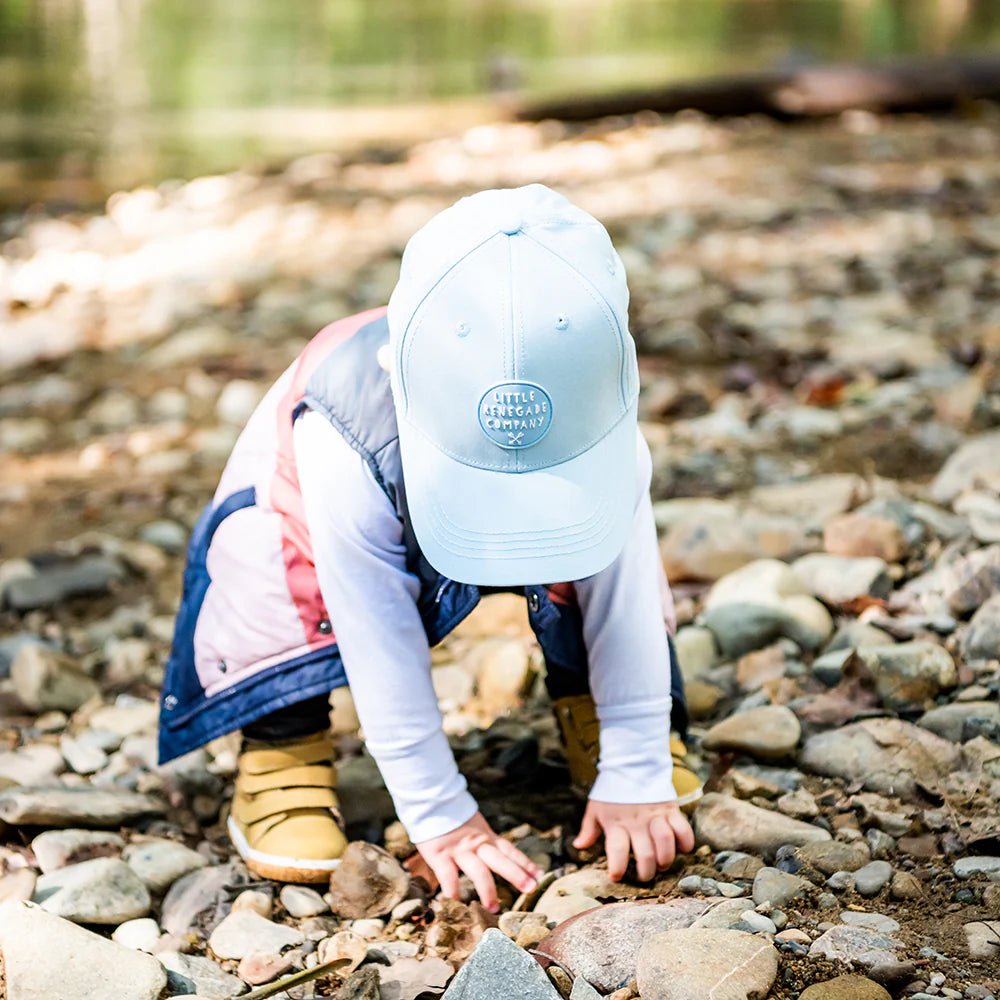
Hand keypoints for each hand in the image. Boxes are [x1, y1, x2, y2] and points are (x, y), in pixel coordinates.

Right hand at [416, 811, 543, 911]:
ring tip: (494, 907)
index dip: (525, 863)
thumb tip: (499, 855)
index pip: (509, 850)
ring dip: (487, 890)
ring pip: (477, 870)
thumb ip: (484, 841)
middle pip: (500, 859)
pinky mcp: (439, 854)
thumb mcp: (473, 826)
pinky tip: (457, 903)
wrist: (428, 801)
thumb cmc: (450, 817)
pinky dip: (453, 890)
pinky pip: (448, 875)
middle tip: (531, 889)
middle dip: (516, 874)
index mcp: (485, 836)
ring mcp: (459, 849)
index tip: (540, 875)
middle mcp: (476, 843)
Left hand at [573, 800, 694, 881]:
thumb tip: (578, 847)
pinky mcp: (670, 809)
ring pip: (666, 842)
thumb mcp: (595, 808)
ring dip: (666, 859)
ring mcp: (655, 815)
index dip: (617, 867)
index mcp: (616, 823)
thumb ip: (588, 829)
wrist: (631, 763)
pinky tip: (682, 849)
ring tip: (662, 864)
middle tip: (645, 876)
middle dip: (646, 872)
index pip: (616, 849)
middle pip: (645, 853)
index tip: (616, 877)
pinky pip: (683, 829)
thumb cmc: (612, 791)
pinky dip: (685, 842)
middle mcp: (636, 821)